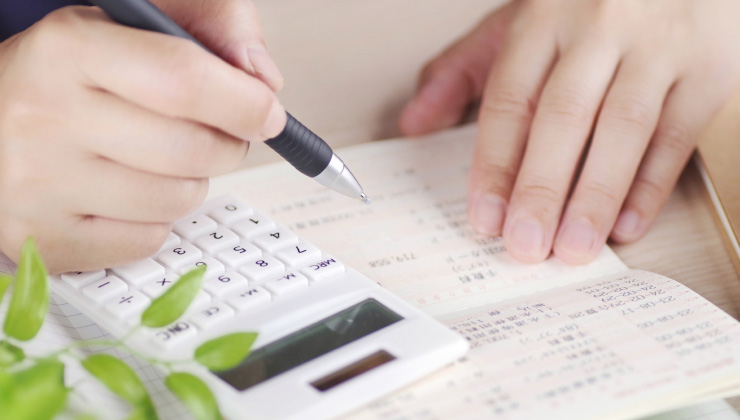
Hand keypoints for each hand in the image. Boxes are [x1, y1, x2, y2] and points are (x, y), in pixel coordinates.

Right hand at [0, 2, 283, 273]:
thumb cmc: (68, 77)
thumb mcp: (127, 26)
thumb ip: (207, 29)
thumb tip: (263, 80)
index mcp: (70, 50)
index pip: (185, 80)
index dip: (245, 102)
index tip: (267, 112)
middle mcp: (46, 117)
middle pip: (192, 149)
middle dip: (230, 145)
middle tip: (222, 135)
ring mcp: (39, 185)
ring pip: (177, 200)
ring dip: (193, 182)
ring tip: (162, 159)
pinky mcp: (44, 237)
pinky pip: (149, 240)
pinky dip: (157, 219)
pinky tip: (129, 191)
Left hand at [400, 0, 739, 263]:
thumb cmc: (586, 4)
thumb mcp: (515, 23)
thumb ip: (460, 71)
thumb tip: (413, 123)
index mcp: (543, 19)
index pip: (510, 99)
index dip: (495, 164)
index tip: (485, 217)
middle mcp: (599, 28)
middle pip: (563, 116)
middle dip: (541, 188)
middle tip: (525, 245)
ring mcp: (658, 47)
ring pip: (623, 128)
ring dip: (595, 196)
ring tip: (573, 248)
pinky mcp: (708, 69)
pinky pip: (678, 134)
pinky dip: (651, 185)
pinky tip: (625, 225)